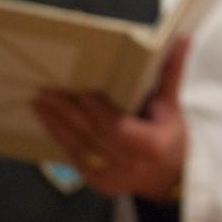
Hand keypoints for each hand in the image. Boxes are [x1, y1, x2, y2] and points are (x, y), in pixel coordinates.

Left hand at [33, 36, 189, 201]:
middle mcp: (130, 165)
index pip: (120, 129)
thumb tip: (182, 38)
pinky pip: (73, 158)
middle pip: (94, 136)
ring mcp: (112, 177)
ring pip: (78, 148)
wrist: (169, 177)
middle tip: (48, 91)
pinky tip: (46, 120)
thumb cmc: (170, 135)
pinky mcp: (97, 183)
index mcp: (152, 145)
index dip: (101, 113)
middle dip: (68, 113)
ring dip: (56, 124)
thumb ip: (171, 72)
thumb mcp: (172, 105)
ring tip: (39, 102)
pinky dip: (59, 137)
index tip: (83, 93)